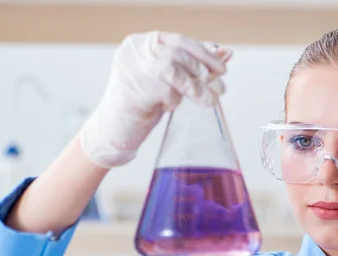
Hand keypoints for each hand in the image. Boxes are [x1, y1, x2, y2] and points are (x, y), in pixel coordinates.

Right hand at [80, 31, 231, 167]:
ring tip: (209, 100)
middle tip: (220, 88)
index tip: (222, 66)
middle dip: (203, 71)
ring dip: (196, 87)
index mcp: (139, 44)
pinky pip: (168, 90)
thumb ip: (191, 67)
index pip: (178, 41)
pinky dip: (175, 100)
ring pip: (175, 70)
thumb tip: (225, 54)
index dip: (204, 53)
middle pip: (179, 53)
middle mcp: (135, 51)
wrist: (112, 131)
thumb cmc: (141, 107)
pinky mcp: (135, 88)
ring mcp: (133, 68)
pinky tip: (171, 107)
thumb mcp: (168, 83)